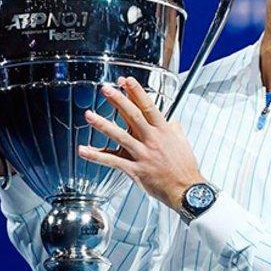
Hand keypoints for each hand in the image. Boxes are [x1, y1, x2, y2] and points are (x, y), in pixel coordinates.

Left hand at [77, 76, 204, 210]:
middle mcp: (152, 140)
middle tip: (106, 89)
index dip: (136, 92)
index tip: (127, 81)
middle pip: (133, 116)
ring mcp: (142, 154)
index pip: (148, 106)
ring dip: (103, 124)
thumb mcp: (183, 142)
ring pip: (120, 136)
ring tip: (89, 115)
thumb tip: (171, 122)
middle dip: (118, 100)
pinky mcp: (135, 169)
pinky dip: (96, 155)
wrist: (186, 189)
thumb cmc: (185, 168)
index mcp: (163, 131)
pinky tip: (84, 150)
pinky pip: (112, 161)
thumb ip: (174, 130)